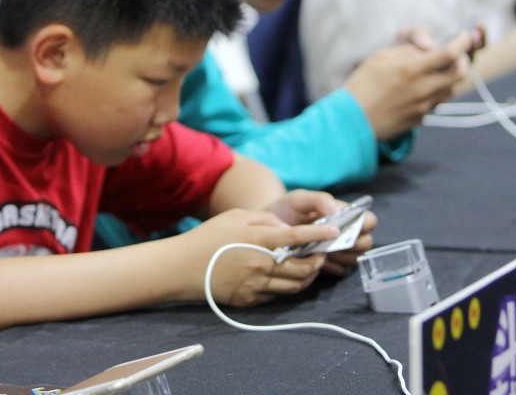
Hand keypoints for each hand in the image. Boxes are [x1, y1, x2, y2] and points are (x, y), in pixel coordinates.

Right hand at [182, 209, 340, 306]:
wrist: (181, 267)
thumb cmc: (208, 237)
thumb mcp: (236, 216)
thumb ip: (265, 219)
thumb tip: (285, 227)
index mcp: (259, 240)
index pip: (298, 238)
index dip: (319, 235)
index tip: (334, 232)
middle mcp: (261, 264)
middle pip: (303, 266)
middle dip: (319, 260)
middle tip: (322, 253)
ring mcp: (256, 284)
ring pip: (295, 284)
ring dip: (308, 275)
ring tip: (311, 266)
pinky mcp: (249, 300)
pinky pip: (278, 294)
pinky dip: (289, 286)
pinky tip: (288, 277)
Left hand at [263, 190, 376, 275]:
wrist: (266, 228)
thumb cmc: (286, 209)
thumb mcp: (299, 198)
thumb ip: (318, 199)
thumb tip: (337, 209)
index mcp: (343, 215)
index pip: (368, 220)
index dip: (365, 224)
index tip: (350, 226)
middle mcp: (345, 233)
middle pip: (366, 243)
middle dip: (355, 243)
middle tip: (336, 242)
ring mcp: (337, 251)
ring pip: (355, 258)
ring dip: (345, 257)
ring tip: (325, 252)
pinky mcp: (326, 266)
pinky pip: (340, 271)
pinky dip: (333, 268)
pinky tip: (319, 263)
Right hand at [343, 32, 476, 139]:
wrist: (351, 121)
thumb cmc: (362, 85)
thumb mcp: (380, 56)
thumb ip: (409, 50)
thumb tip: (430, 47)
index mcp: (411, 69)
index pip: (450, 53)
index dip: (463, 42)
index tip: (464, 36)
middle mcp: (422, 89)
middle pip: (460, 73)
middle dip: (463, 60)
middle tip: (456, 55)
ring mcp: (423, 107)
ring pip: (452, 89)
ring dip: (450, 77)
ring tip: (435, 71)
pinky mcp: (420, 119)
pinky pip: (438, 103)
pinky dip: (437, 92)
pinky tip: (421, 88)